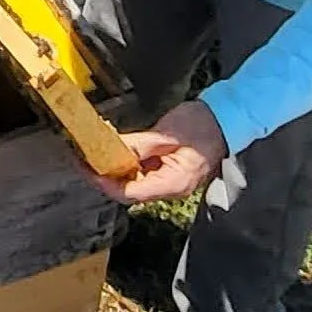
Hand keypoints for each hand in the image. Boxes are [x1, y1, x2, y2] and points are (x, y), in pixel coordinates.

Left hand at [97, 99, 228, 204]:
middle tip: (84, 160)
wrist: (226, 117)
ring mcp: (170, 180)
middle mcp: (171, 187)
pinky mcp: (168, 170)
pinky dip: (127, 163)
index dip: (105, 183)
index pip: (130, 193)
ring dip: (114, 170)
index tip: (87, 168)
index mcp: (173, 183)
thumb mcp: (167, 133)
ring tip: (94, 153)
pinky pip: (142, 172)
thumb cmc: (201, 124)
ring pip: (134, 182)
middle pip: (130, 191)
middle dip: (105, 177)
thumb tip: (111, 151)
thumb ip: (139, 145)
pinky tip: (114, 150)